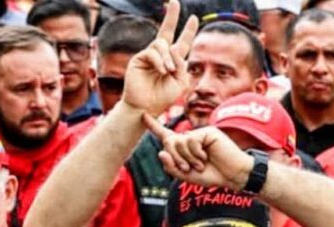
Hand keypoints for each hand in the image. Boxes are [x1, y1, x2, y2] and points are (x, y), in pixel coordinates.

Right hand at [122, 0, 198, 116]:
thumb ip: (182, 65)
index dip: (188, 31)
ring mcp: (149, 56)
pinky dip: (159, 61)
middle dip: (172, 16)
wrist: (146, 108)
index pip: (182, 43)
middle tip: (175, 2)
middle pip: (167, 31)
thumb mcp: (180, 83)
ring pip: (162, 45)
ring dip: (168, 58)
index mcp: (173, 61)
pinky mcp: (139, 58)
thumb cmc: (163, 98)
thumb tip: (174, 47)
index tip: (195, 19)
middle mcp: (161, 56)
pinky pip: (152, 52)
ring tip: (168, 71)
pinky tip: (162, 71)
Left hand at [144, 117, 253, 189]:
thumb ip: (171, 167)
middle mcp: (189, 138)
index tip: (143, 115)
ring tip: (200, 164)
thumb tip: (160, 152)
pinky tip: (206, 156)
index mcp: (183, 147)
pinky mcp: (207, 132)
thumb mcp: (186, 176)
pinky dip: (195, 152)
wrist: (232, 175)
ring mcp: (198, 133)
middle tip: (188, 168)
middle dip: (175, 158)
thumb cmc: (212, 175)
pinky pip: (190, 140)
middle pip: (169, 142)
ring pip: (179, 142)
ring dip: (187, 158)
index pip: (166, 135)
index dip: (154, 126)